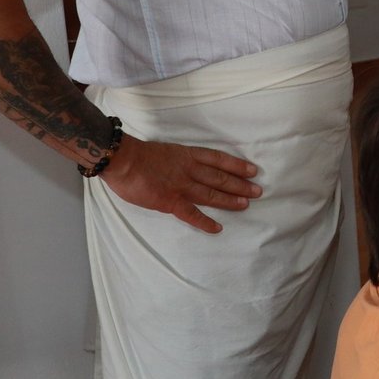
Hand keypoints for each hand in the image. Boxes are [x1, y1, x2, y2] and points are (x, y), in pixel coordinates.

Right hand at [101, 135, 262, 233]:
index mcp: (187, 155)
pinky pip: (192, 214)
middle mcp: (189, 170)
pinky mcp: (170, 201)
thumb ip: (178, 161)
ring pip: (212, 194)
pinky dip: (205, 222)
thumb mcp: (165, 151)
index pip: (219, 159)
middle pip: (220, 178)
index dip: (237, 165)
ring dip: (230, 200)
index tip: (252, 170)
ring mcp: (181, 186)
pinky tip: (217, 228)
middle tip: (257, 191)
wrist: (121, 159)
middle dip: (240, 185)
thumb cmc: (137, 154)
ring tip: (246, 204)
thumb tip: (184, 168)